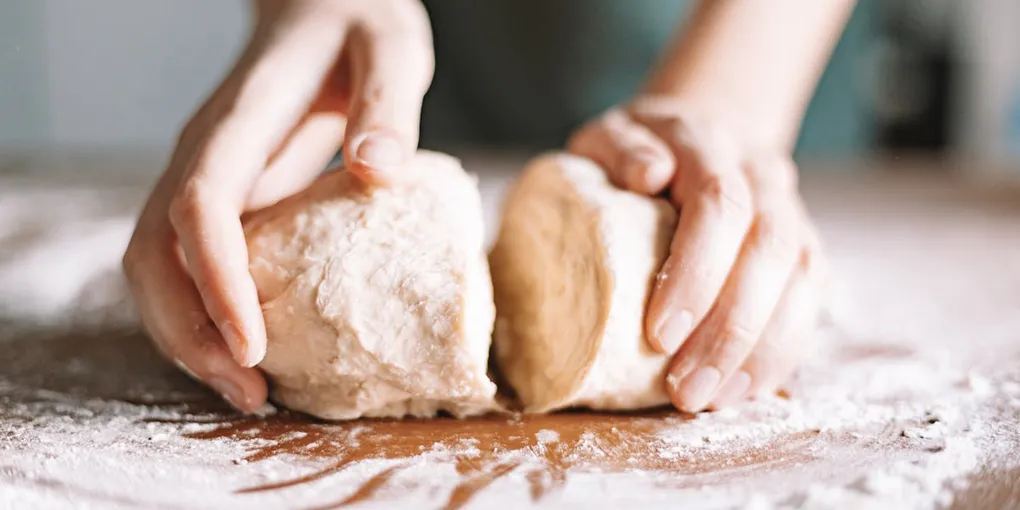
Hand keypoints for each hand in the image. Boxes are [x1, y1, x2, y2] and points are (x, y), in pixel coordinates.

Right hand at [122, 0, 433, 411]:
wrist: (322, 8)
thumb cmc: (359, 27)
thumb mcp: (389, 49)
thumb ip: (387, 105)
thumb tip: (379, 174)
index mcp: (240, 117)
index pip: (201, 204)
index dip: (215, 280)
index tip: (251, 344)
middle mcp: (204, 153)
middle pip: (155, 253)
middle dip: (189, 332)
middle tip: (250, 393)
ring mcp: (204, 177)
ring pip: (157, 268)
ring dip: (188, 337)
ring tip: (247, 392)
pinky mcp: (221, 197)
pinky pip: (188, 266)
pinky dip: (205, 318)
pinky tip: (248, 354)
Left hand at [568, 96, 826, 412]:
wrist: (695, 135)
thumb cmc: (632, 153)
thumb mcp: (606, 139)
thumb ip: (618, 150)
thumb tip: (648, 175)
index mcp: (709, 144)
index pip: (719, 205)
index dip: (696, 272)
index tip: (658, 334)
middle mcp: (760, 172)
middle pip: (768, 248)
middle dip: (729, 328)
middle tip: (685, 388)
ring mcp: (790, 209)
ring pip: (800, 278)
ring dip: (758, 348)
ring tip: (711, 398)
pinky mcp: (803, 246)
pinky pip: (811, 299)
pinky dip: (781, 350)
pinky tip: (745, 388)